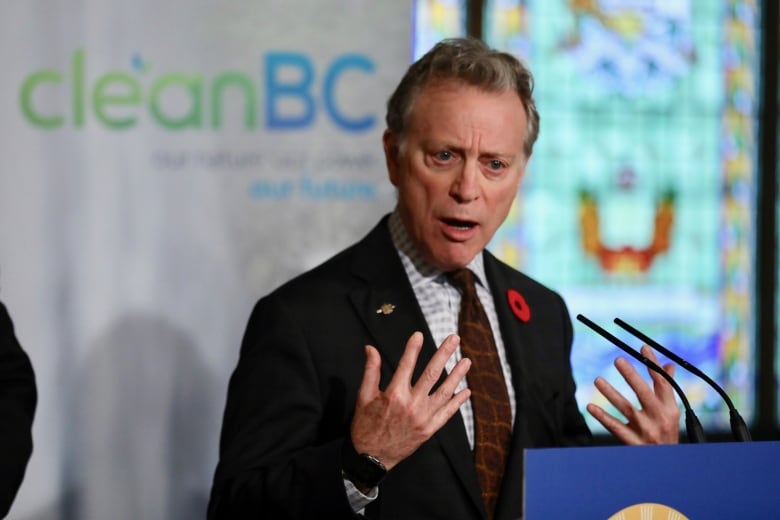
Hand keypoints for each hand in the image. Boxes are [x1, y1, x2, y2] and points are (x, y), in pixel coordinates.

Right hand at [350, 331, 470, 469]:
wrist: (371, 457)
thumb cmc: (365, 425)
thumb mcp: (363, 396)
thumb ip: (370, 370)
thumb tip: (370, 348)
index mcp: (394, 394)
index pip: (406, 364)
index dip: (413, 348)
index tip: (419, 334)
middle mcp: (412, 404)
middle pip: (432, 373)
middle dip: (444, 354)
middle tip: (454, 339)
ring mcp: (423, 417)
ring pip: (445, 392)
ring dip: (457, 375)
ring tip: (466, 361)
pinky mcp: (429, 429)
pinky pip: (447, 413)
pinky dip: (457, 402)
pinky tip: (466, 391)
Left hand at [587, 345, 679, 444]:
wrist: (667, 464)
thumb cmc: (666, 433)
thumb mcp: (672, 412)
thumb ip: (666, 389)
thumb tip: (668, 365)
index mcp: (669, 409)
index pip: (663, 383)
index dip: (653, 365)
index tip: (643, 348)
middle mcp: (659, 418)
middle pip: (644, 394)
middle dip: (632, 376)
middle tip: (619, 360)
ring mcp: (645, 431)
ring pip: (626, 409)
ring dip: (611, 393)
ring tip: (598, 380)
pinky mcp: (633, 442)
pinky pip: (615, 427)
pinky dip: (602, 417)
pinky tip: (590, 406)